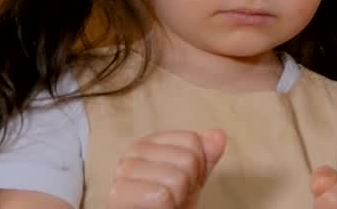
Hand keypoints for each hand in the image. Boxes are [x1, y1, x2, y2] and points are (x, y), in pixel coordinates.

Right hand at [107, 129, 227, 208]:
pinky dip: (167, 207)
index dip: (198, 167)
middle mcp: (132, 152)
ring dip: (178, 198)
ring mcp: (122, 172)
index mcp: (149, 142)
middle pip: (187, 159)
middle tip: (172, 196)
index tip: (183, 183)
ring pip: (177, 178)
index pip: (192, 139)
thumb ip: (205, 157)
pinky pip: (162, 195)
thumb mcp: (193, 179)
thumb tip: (218, 135)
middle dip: (188, 184)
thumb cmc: (170, 204)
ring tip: (164, 203)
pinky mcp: (118, 195)